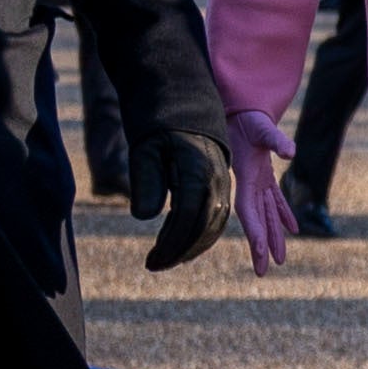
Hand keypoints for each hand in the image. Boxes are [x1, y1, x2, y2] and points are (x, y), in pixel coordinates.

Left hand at [141, 131, 226, 273]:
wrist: (184, 101)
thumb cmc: (158, 124)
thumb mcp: (145, 148)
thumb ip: (146, 181)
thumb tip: (145, 217)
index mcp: (198, 169)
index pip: (188, 217)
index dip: (171, 244)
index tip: (152, 262)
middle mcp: (217, 178)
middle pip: (204, 226)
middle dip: (180, 251)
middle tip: (153, 266)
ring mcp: (223, 181)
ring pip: (215, 224)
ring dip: (191, 247)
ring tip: (164, 260)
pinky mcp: (221, 183)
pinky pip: (216, 216)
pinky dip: (201, 235)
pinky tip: (180, 245)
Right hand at [230, 117, 294, 273]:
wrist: (241, 108)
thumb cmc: (250, 118)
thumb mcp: (263, 128)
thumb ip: (277, 140)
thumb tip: (291, 152)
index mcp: (246, 177)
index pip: (249, 211)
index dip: (255, 231)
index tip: (261, 251)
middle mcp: (250, 184)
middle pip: (256, 220)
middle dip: (260, 246)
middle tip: (263, 272)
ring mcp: (257, 181)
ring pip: (266, 214)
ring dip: (273, 236)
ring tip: (279, 260)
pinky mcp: (264, 176)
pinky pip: (274, 200)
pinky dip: (283, 214)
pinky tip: (292, 230)